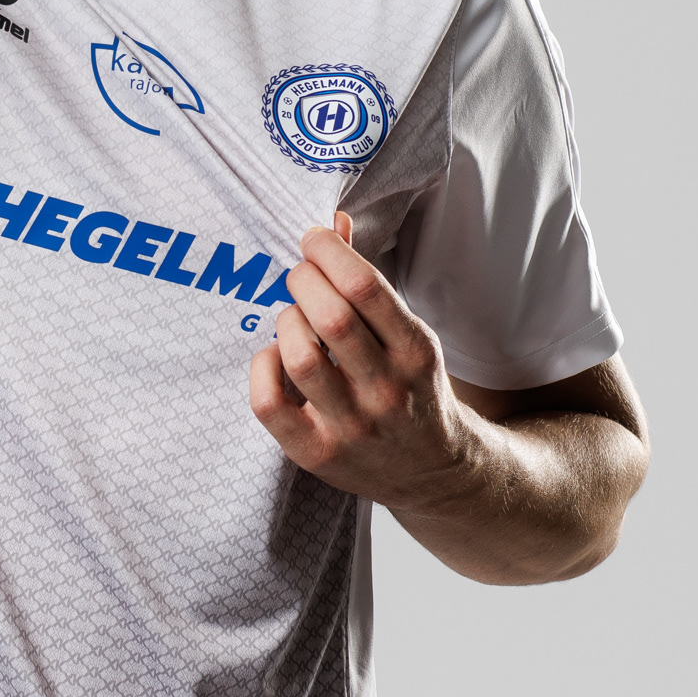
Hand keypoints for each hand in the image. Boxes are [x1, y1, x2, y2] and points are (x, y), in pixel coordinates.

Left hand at [248, 215, 472, 514]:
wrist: (434, 473)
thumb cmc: (411, 388)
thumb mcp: (407, 334)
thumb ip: (368, 283)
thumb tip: (333, 223)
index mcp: (416, 352)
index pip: (364, 288)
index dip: (328, 252)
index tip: (314, 239)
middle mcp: (387, 392)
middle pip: (330, 317)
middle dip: (303, 279)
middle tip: (300, 274)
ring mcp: (352, 428)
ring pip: (300, 357)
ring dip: (286, 320)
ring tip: (293, 316)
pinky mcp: (318, 454)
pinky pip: (270, 403)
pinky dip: (262, 366)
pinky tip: (275, 355)